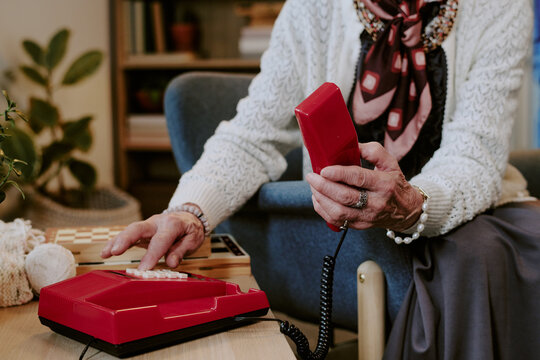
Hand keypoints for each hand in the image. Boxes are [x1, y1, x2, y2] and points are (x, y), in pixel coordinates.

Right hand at [100, 209, 204, 269]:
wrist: (189, 216)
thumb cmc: (191, 230)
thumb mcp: (193, 239)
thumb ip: (181, 251)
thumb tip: (171, 263)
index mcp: (172, 224)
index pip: (160, 240)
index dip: (152, 255)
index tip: (144, 270)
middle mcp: (157, 222)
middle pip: (139, 228)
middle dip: (126, 239)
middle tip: (115, 252)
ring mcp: (148, 224)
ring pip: (130, 230)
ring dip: (117, 241)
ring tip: (105, 253)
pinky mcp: (142, 230)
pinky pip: (127, 235)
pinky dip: (115, 242)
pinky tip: (105, 252)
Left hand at [306, 142, 423, 231]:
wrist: (407, 210)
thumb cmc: (394, 183)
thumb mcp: (390, 163)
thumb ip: (372, 151)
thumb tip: (351, 146)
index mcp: (384, 184)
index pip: (359, 178)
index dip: (339, 174)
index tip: (324, 169)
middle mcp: (376, 203)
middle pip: (345, 197)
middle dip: (324, 186)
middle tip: (312, 176)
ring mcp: (367, 216)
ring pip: (339, 212)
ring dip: (321, 199)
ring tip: (314, 186)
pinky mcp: (360, 225)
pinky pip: (337, 221)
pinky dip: (323, 210)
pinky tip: (318, 199)